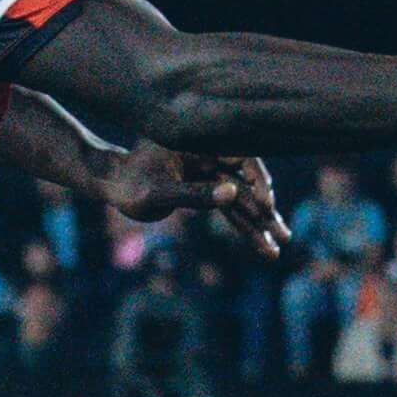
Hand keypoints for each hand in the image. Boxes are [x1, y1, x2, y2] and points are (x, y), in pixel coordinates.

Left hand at [104, 145, 288, 258]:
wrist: (111, 183)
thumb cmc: (127, 184)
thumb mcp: (156, 193)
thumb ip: (193, 194)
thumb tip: (231, 195)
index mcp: (201, 146)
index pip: (241, 157)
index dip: (257, 180)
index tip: (265, 204)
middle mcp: (210, 158)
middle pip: (247, 184)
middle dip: (265, 212)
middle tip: (284, 236)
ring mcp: (210, 175)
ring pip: (242, 201)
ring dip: (259, 226)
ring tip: (276, 251)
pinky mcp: (207, 192)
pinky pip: (230, 211)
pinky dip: (244, 228)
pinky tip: (262, 245)